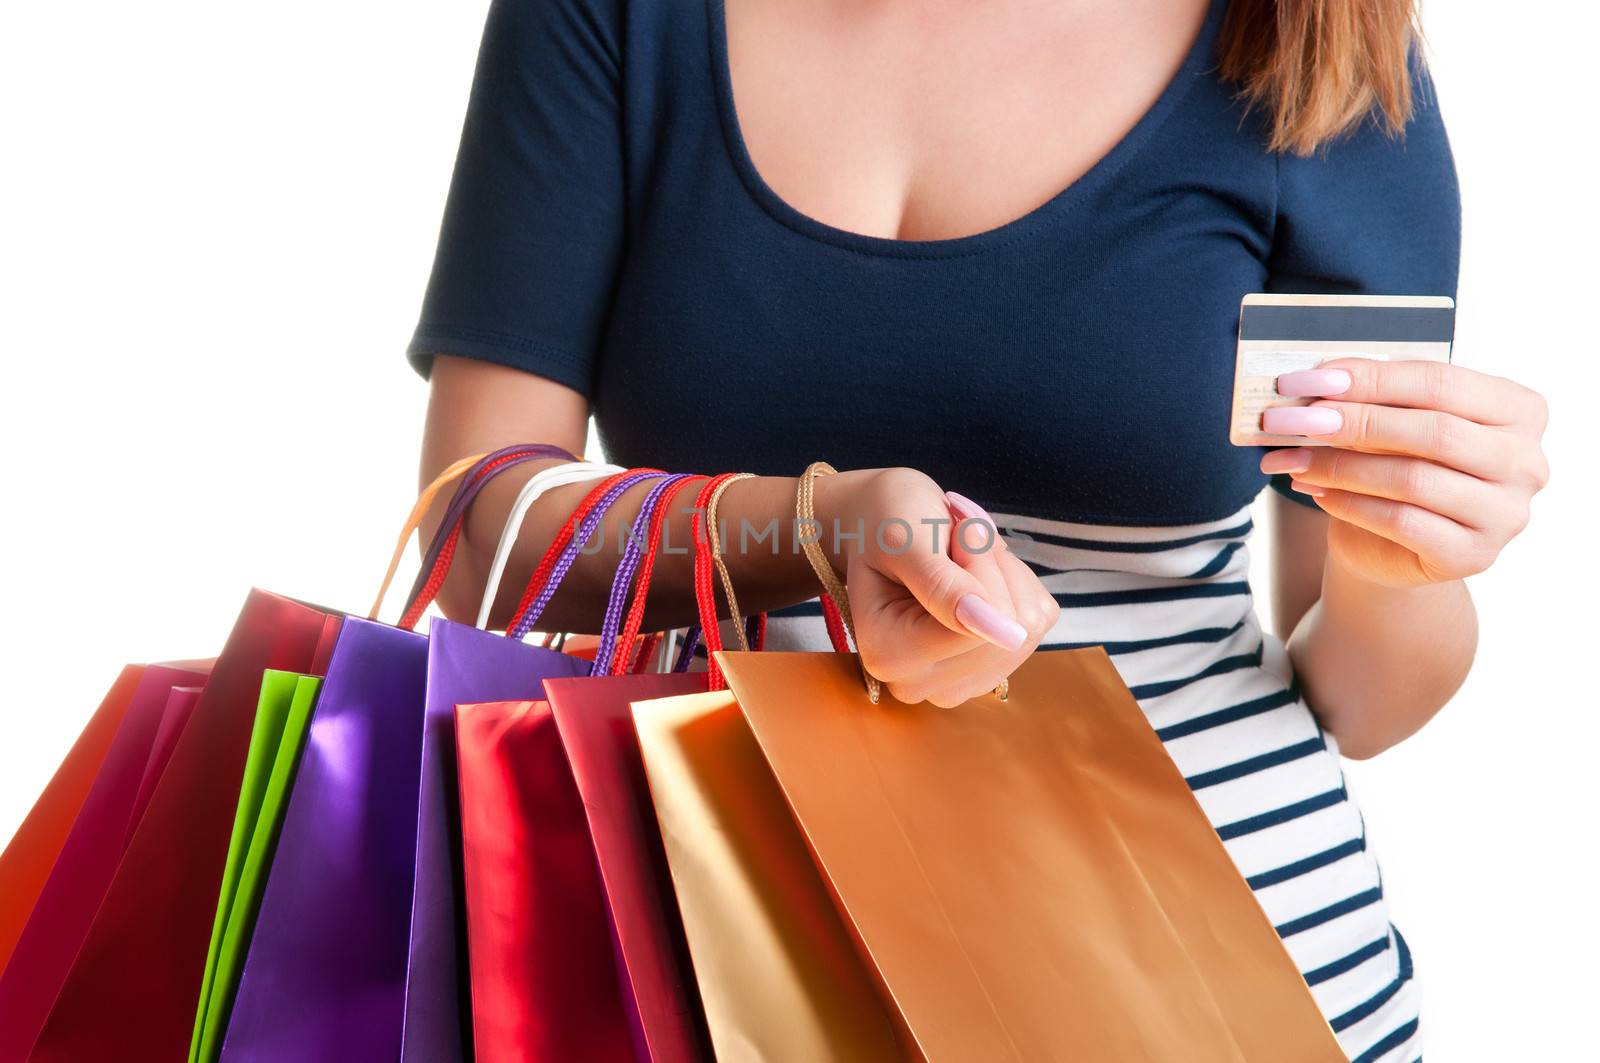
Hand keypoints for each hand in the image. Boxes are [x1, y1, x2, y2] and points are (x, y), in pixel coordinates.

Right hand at [814, 467, 1058, 705]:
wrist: (882, 522)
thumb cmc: (884, 523)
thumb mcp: (904, 539)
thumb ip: (944, 587)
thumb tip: (1005, 634)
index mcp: (886, 656)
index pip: (972, 626)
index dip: (976, 566)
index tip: (952, 531)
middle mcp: (920, 682)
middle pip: (1005, 630)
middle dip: (990, 567)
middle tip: (954, 539)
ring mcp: (959, 680)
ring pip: (1028, 626)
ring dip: (1004, 572)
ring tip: (961, 554)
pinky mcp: (993, 666)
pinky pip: (1039, 620)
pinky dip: (1016, 581)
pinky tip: (977, 571)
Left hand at [1259, 359, 1549, 587]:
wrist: (1396, 545)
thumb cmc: (1400, 466)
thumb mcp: (1394, 424)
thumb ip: (1372, 399)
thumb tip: (1313, 381)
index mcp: (1518, 409)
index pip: (1441, 382)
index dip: (1372, 378)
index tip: (1309, 379)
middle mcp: (1525, 461)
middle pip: (1433, 431)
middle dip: (1354, 422)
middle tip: (1292, 420)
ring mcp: (1506, 513)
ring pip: (1414, 479)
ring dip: (1341, 466)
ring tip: (1293, 459)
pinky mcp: (1474, 555)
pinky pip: (1402, 522)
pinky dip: (1351, 504)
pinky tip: (1316, 491)